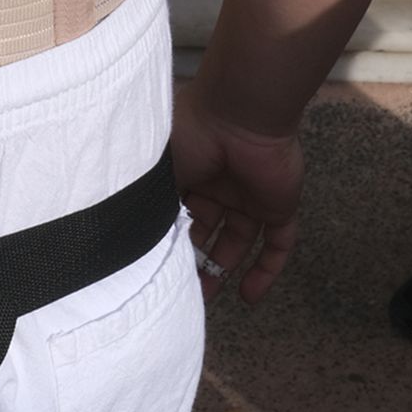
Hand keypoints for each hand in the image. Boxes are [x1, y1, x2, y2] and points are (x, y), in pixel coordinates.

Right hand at [171, 82, 304, 305]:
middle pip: (208, 230)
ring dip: (224, 268)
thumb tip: (132, 238)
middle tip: (181, 287)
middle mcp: (219, 185)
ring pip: (239, 241)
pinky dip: (267, 271)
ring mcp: (251, 196)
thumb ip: (152, 203)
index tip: (157, 264)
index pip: (180, 213)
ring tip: (207, 296)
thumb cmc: (193, 133)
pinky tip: (249, 297)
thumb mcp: (160, 169)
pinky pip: (278, 244)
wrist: (241, 114)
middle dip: (195, 258)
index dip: (171, 239)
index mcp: (190, 171)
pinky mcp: (279, 206)